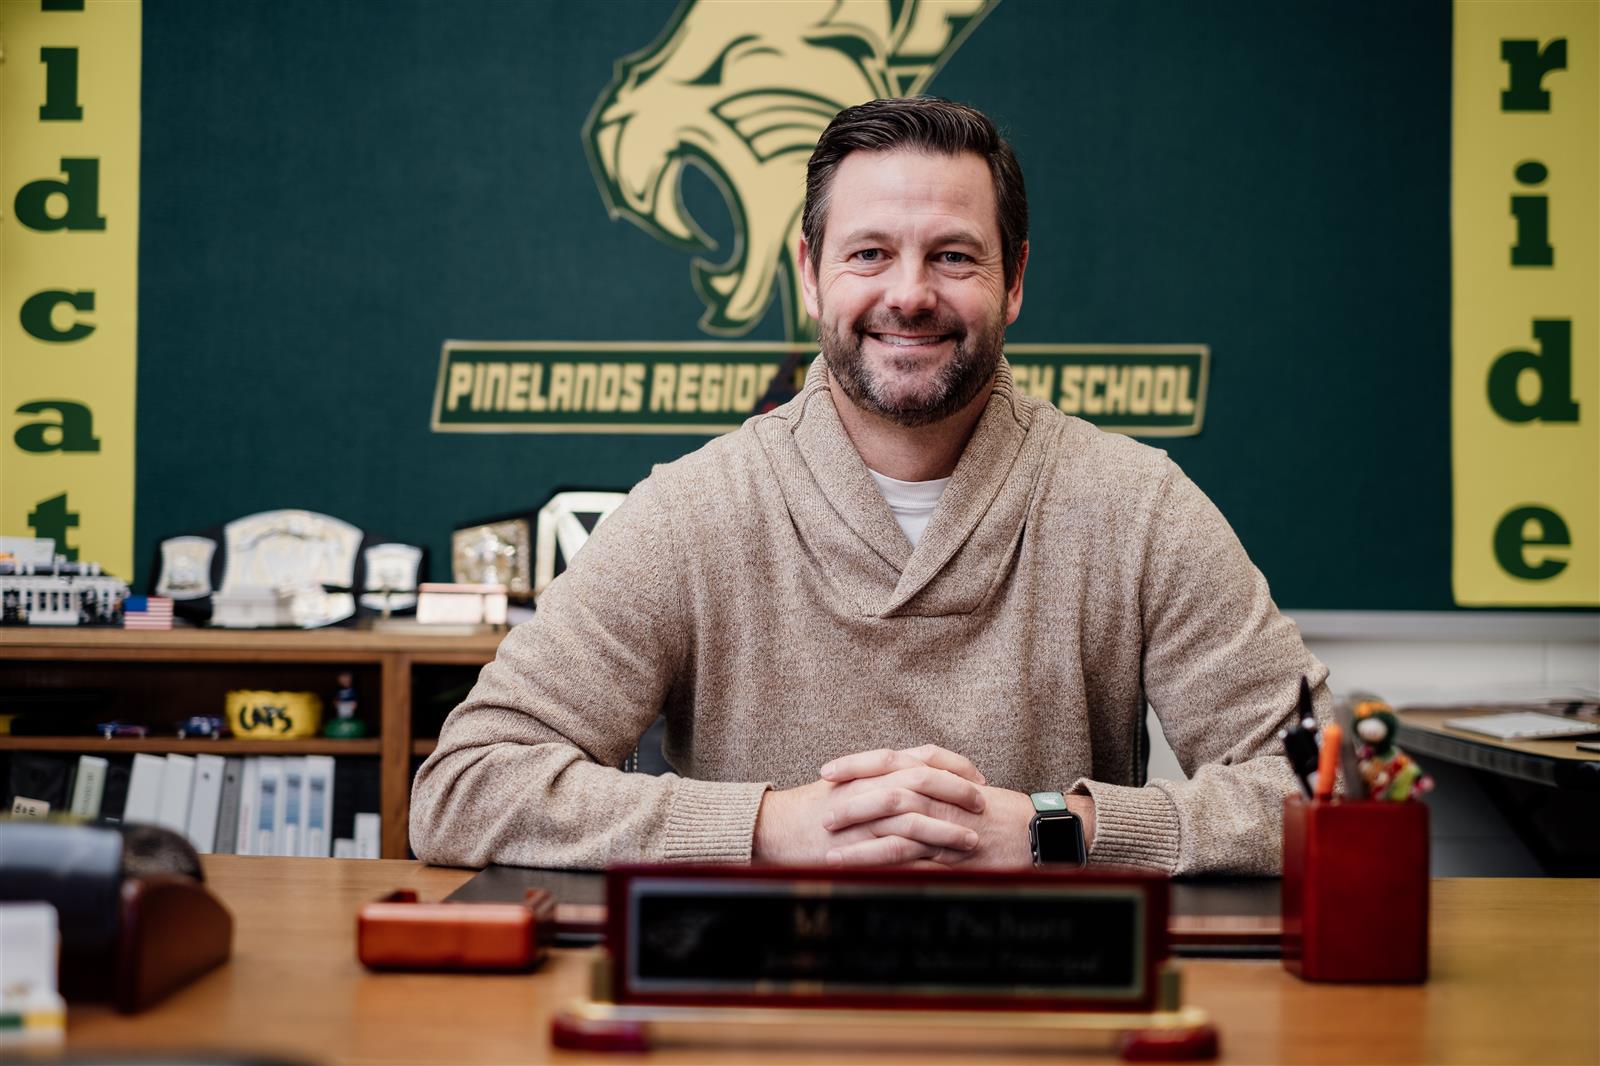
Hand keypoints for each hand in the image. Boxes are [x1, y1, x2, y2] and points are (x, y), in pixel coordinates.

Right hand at [753, 745, 987, 865]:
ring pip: (912, 814)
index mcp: (871, 768)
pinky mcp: (854, 844)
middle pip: (921, 778)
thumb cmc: (812, 807)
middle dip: (957, 790)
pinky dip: (921, 856)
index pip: (921, 755)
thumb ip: (882, 778)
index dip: (954, 765)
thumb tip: (920, 779)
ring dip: (946, 827)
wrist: (773, 827)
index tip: (978, 777)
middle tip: (981, 803)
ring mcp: (861, 815)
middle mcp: (868, 785)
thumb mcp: (849, 783)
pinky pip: (893, 849)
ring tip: (972, 841)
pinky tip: (943, 866)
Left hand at [822, 754, 1097, 868]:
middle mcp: (940, 794)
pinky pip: (910, 856)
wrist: (1039, 832)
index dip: (858, 764)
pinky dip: (879, 862)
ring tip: (827, 845)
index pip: (892, 760)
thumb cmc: (1001, 812)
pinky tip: (856, 871)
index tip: (828, 770)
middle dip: (851, 797)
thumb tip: (898, 775)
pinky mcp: (951, 853)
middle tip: (820, 806)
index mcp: (940, 774)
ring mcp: (945, 823)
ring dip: (858, 834)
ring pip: (895, 824)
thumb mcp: (965, 786)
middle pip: (887, 788)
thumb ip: (933, 776)